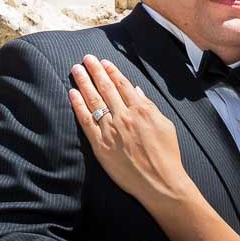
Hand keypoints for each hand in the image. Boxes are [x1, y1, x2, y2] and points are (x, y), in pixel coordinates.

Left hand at [69, 55, 190, 209]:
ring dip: (84, 82)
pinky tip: (73, 93)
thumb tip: (136, 91)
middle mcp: (124, 116)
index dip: (112, 71)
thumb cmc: (166, 155)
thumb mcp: (165, 125)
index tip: (103, 62)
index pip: (123, 85)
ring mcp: (111, 130)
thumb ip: (149, 106)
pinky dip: (78, 106)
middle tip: (86, 59)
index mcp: (142, 110)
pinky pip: (86, 121)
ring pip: (94, 100)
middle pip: (106, 88)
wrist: (160, 181)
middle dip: (95, 71)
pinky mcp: (100, 145)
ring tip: (76, 69)